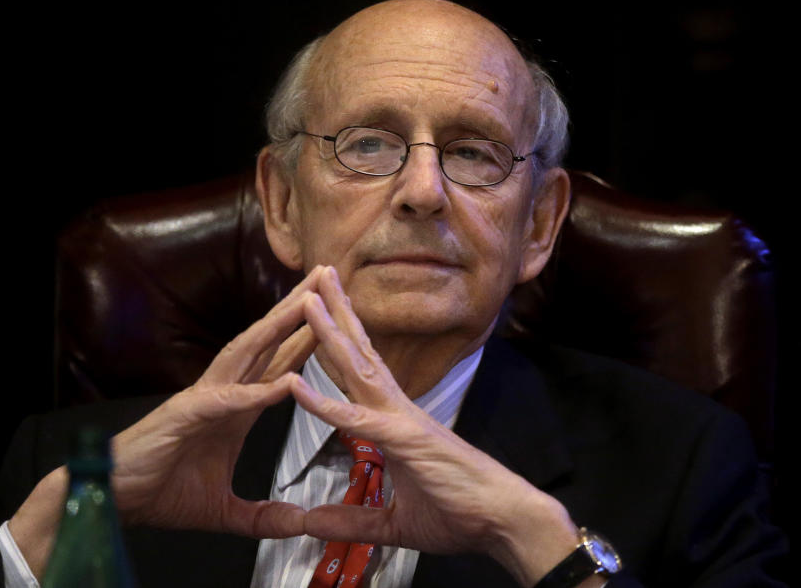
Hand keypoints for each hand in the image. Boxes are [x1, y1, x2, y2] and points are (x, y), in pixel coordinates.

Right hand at [10, 266, 328, 577]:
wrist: (112, 499)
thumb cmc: (161, 491)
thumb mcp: (226, 511)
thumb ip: (263, 516)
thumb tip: (298, 523)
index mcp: (236, 408)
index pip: (279, 364)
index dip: (307, 337)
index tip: (337, 315)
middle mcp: (223, 394)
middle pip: (267, 343)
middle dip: (298, 310)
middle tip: (328, 277)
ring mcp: (203, 400)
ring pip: (247, 354)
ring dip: (278, 327)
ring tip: (307, 301)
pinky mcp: (185, 417)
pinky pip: (226, 401)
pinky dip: (256, 391)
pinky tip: (284, 382)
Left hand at [291, 267, 584, 586]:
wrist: (504, 521)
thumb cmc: (459, 514)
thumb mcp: (392, 523)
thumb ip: (350, 522)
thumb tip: (310, 523)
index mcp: (395, 421)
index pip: (361, 373)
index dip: (340, 342)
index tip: (321, 312)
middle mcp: (398, 410)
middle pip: (359, 353)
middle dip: (336, 313)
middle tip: (314, 275)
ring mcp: (402, 420)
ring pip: (358, 367)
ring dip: (330, 331)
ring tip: (307, 296)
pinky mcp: (404, 439)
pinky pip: (357, 419)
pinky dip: (324, 403)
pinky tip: (295, 384)